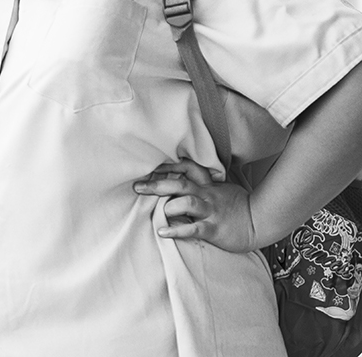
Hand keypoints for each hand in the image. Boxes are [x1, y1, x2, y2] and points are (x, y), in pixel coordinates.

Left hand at [133, 158, 257, 252]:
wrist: (261, 222)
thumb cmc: (239, 206)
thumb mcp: (221, 188)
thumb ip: (203, 183)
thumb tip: (181, 177)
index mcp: (208, 185)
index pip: (187, 168)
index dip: (168, 166)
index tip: (149, 168)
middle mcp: (207, 195)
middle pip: (180, 183)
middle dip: (157, 184)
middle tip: (138, 186)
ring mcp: (210, 211)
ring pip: (187, 203)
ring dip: (169, 206)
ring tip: (157, 211)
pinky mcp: (214, 228)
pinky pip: (193, 228)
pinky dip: (176, 230)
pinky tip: (162, 231)